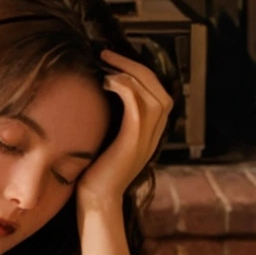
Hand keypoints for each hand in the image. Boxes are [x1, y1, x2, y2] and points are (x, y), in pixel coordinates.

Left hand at [76, 47, 173, 210]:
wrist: (96, 200)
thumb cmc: (94, 170)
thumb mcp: (107, 139)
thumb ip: (112, 120)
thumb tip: (98, 95)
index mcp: (150, 132)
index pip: (158, 93)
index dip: (141, 72)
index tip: (114, 61)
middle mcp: (154, 134)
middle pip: (161, 90)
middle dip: (136, 67)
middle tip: (108, 55)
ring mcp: (146, 139)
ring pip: (155, 95)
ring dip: (130, 73)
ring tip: (107, 65)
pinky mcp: (133, 143)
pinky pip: (138, 107)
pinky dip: (126, 88)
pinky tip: (107, 82)